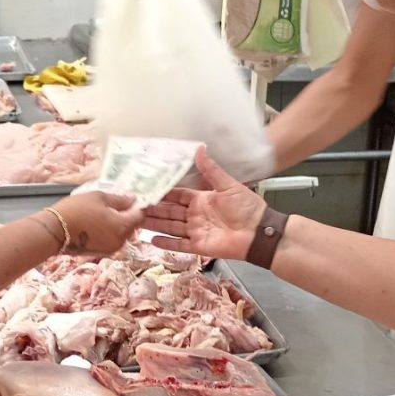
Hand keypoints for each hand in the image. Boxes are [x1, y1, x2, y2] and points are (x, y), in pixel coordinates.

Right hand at [53, 191, 145, 254]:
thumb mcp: (98, 198)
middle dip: (127, 215)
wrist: (54, 231)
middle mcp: (120, 241)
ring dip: (118, 224)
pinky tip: (97, 223)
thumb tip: (132, 199)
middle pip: (133, 226)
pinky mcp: (101, 253)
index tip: (129, 198)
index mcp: (123, 226)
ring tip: (103, 212)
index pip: (140, 215)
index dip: (137, 205)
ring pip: (122, 234)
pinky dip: (110, 232)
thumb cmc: (75, 211)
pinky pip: (112, 240)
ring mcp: (111, 249)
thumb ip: (119, 199)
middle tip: (115, 203)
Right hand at [142, 148, 265, 261]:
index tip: (147, 188)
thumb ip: (211, 170)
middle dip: (153, 209)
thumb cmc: (247, 208)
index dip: (163, 192)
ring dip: (155, 224)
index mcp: (201, 199)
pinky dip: (166, 243)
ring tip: (136, 220)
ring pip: (170, 227)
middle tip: (135, 205)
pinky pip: (179, 245)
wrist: (259, 232)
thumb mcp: (228, 185)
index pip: (177, 195)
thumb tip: (200, 148)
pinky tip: (151, 240)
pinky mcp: (199, 246)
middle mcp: (195, 215)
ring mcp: (196, 231)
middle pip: (169, 211)